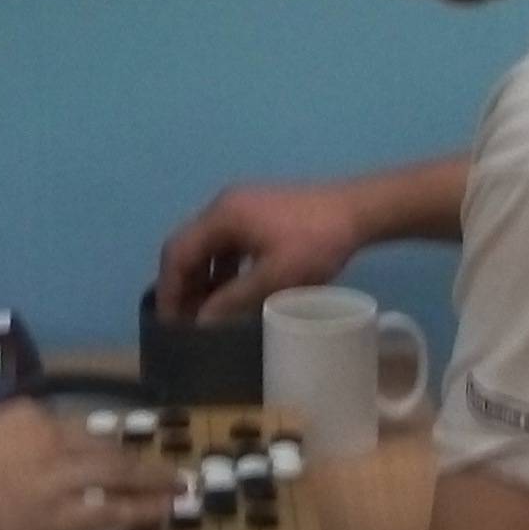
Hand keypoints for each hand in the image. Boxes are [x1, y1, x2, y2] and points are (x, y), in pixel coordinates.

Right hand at [156, 177, 373, 321]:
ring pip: (208, 246)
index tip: (170, 324)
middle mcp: (224, 206)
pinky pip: (228, 243)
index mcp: (221, 215)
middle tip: (185, 323)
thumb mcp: (274, 277)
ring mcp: (243, 206)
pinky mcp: (260, 213)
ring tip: (208, 315)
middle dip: (183, 286)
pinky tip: (235, 293)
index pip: (177, 253)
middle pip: (188, 247)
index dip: (170, 290)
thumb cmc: (314, 243)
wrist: (358, 209)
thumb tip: (201, 322)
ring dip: (204, 279)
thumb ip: (234, 300)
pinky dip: (223, 269)